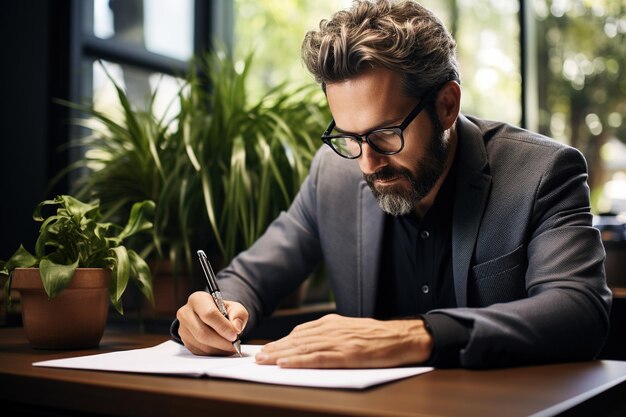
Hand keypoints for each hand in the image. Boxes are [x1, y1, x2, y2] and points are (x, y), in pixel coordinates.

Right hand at [176, 291, 247, 355]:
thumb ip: (239, 315)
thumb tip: (236, 327)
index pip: (209, 314)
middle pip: (202, 333)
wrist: (213, 318)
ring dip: (219, 349)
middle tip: (234, 344)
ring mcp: (183, 328)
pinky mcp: (185, 341)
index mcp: (198, 299)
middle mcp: (186, 313)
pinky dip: (214, 352)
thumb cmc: (223, 311)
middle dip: (221, 342)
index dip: (223, 327)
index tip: (234, 335)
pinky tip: (222, 348)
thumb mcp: (235, 307)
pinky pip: (200, 352)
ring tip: (230, 347)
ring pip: (201, 345)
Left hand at [255, 314, 432, 367]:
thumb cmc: (377, 336)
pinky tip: (286, 364)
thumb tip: (305, 340)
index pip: (299, 333)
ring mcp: (339, 341)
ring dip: (281, 355)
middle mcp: (332, 330)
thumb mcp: (349, 329)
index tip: (266, 349)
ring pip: (303, 348)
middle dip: (275, 349)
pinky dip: (300, 361)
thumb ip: (329, 333)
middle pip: (297, 340)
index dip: (281, 342)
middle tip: (258, 357)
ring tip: (264, 361)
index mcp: (332, 323)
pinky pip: (318, 358)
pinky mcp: (347, 354)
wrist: (402, 337)